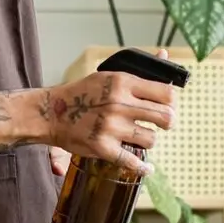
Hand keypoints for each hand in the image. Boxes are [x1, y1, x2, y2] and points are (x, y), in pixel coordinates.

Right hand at [43, 48, 175, 175]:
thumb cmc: (83, 93)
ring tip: (140, 137)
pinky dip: (143, 168)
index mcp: (123, 82)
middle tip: (162, 124)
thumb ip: (139, 70)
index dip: (171, 102)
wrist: (51, 112)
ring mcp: (111, 127)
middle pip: (165, 117)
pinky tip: (147, 168)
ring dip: (148, 141)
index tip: (167, 106)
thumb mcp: (110, 74)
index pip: (166, 93)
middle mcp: (119, 104)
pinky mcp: (102, 147)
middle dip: (167, 122)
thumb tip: (164, 54)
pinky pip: (132, 162)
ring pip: (151, 140)